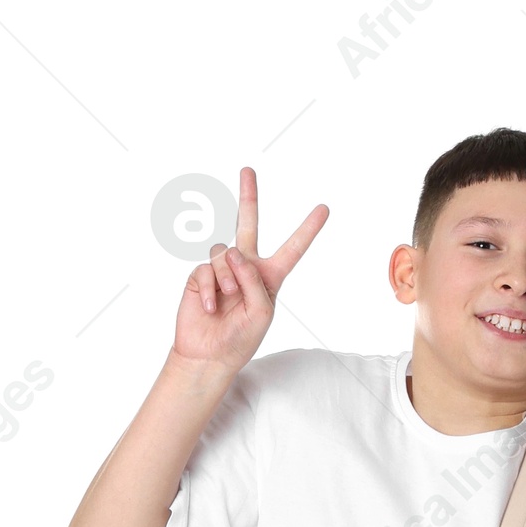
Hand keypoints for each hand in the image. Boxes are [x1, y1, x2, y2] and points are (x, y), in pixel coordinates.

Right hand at [171, 165, 328, 374]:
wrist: (208, 355)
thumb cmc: (240, 340)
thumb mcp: (261, 313)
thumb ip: (254, 280)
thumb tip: (233, 250)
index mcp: (269, 278)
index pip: (292, 249)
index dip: (308, 230)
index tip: (324, 209)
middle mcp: (245, 268)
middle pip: (248, 224)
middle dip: (248, 197)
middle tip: (248, 170)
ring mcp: (222, 270)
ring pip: (225, 252)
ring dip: (228, 276)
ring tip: (228, 298)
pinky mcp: (200, 275)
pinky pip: (206, 269)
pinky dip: (210, 288)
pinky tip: (211, 307)